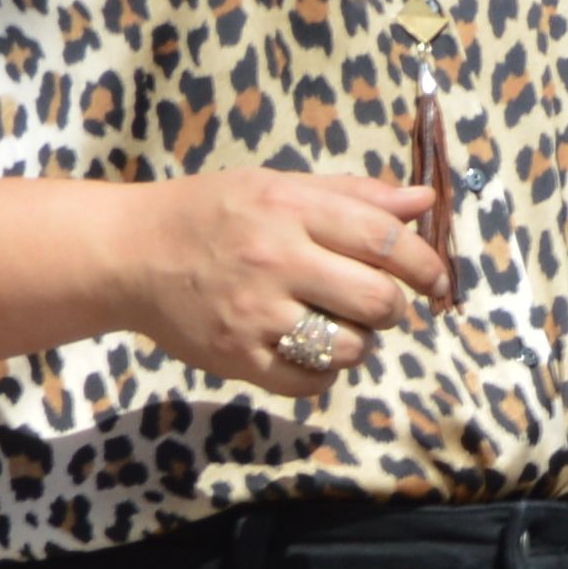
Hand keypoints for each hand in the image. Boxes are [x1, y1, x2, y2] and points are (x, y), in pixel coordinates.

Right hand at [109, 169, 449, 399]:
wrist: (129, 253)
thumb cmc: (212, 215)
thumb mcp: (276, 187)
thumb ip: (353, 196)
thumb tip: (423, 200)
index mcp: (288, 207)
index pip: (384, 240)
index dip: (425, 265)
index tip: (438, 282)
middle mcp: (274, 258)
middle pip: (378, 300)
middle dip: (391, 308)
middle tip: (374, 303)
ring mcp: (255, 312)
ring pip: (351, 347)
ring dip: (356, 342)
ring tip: (331, 323)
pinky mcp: (238, 356)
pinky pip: (313, 382)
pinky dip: (322, 372)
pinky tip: (304, 348)